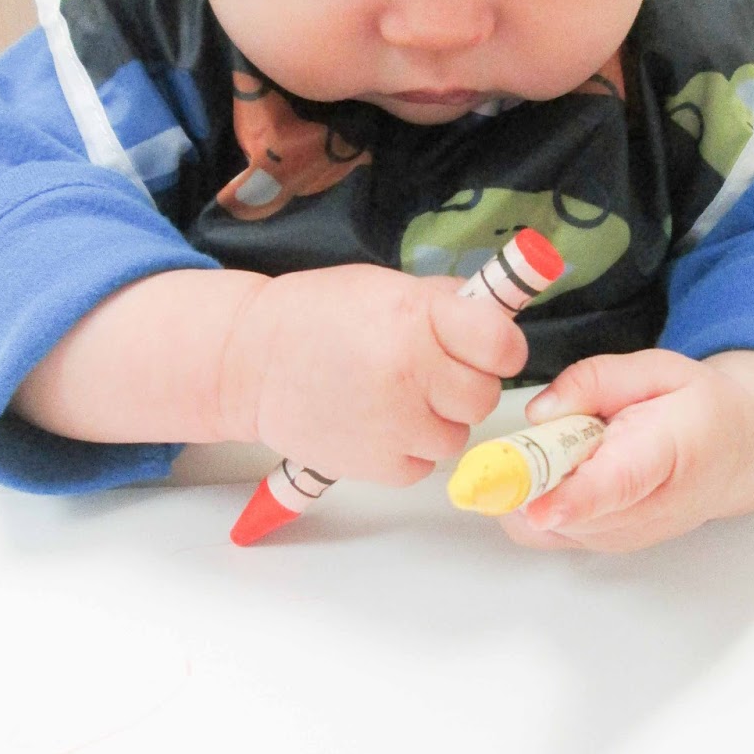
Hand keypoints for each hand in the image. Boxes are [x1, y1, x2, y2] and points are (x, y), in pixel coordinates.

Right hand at [225, 265, 528, 485]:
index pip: (503, 345)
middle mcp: (411, 372)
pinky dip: (409, 449)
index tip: (486, 349)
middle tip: (432, 372)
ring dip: (438, 420)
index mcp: (417, 317)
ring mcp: (395, 424)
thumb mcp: (385, 288)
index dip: (500, 349)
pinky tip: (378, 422)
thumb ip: (444, 303)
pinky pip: (424, 465)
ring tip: (398, 397)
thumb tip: (497, 315)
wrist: (250, 361)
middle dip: (466, 384)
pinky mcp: (378, 466)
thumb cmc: (318, 317)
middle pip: (484, 396)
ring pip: (458, 435)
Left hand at [498, 349, 753, 553]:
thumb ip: (595, 380)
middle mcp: (644, 511)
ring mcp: (621, 536)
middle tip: (550, 430)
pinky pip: (544, 531)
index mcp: (667, 455)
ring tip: (573, 448)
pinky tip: (563, 470)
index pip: (614, 486)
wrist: (738, 453)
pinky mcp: (602, 546)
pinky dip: (536, 501)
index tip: (534, 506)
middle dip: (533, 474)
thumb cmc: (700, 410)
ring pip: (547, 523)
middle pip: (567, 509)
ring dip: (536, 486)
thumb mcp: (658, 369)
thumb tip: (540, 413)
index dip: (570, 499)